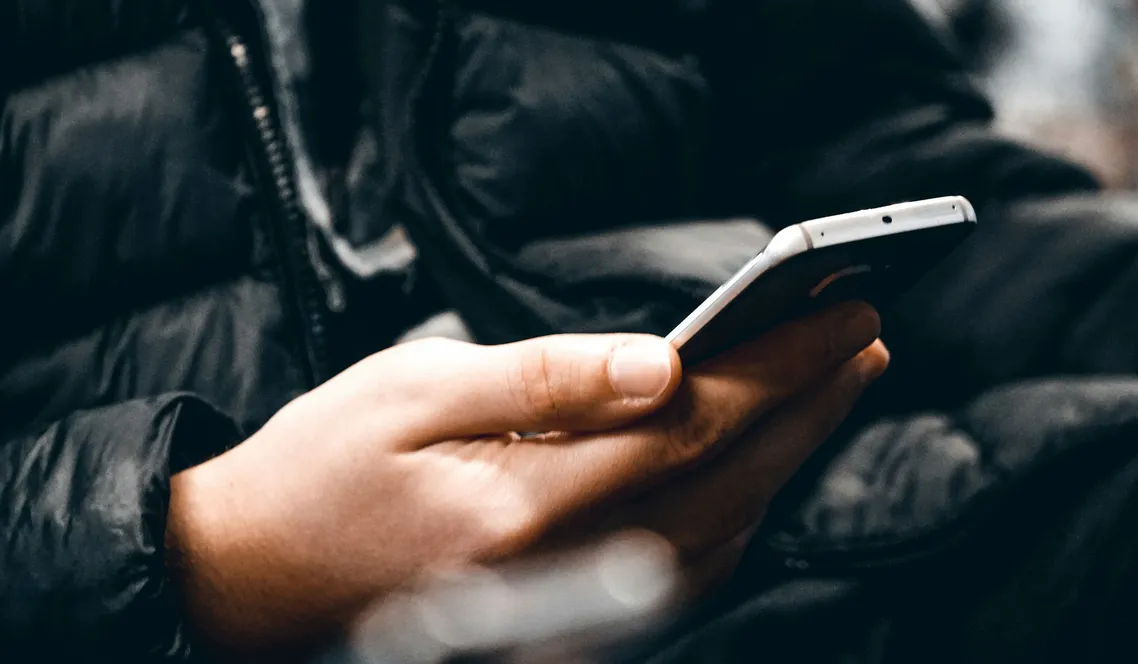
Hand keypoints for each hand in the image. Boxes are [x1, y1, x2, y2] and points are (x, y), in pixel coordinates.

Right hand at [166, 303, 886, 654]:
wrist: (256, 579)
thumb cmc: (321, 472)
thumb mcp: (412, 391)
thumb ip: (542, 380)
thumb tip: (655, 361)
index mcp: (524, 505)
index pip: (691, 425)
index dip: (778, 366)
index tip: (840, 314)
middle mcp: (564, 574)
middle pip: (728, 483)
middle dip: (807, 407)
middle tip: (861, 340)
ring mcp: (572, 615)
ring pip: (721, 535)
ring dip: (785, 459)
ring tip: (824, 390)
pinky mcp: (568, 628)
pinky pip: (684, 573)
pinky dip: (737, 511)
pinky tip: (754, 466)